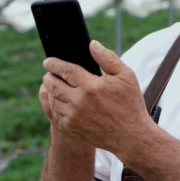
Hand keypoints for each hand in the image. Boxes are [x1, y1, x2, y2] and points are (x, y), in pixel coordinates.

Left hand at [40, 40, 155, 153]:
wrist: (131, 136)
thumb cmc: (130, 104)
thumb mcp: (126, 76)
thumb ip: (107, 58)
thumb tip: (92, 44)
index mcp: (90, 86)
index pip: (64, 70)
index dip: (53, 63)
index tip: (48, 61)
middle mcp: (78, 101)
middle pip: (53, 84)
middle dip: (49, 76)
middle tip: (50, 73)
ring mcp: (73, 116)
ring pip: (53, 99)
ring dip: (52, 91)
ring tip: (56, 86)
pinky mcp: (71, 128)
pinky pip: (56, 113)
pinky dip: (56, 105)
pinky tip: (62, 102)